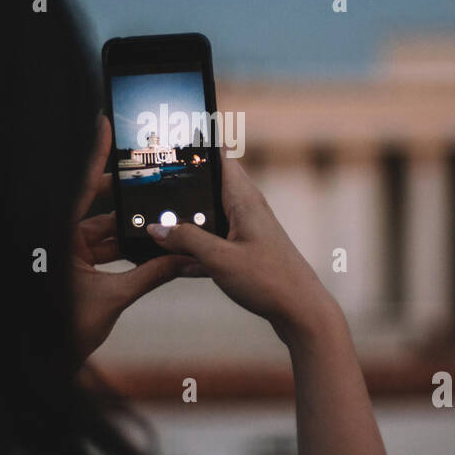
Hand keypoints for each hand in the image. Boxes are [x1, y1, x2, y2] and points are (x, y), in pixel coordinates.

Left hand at [72, 116, 195, 357]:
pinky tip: (151, 242)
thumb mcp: (113, 299)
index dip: (95, 157)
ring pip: (104, 230)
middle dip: (124, 193)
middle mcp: (60, 239)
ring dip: (131, 226)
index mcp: (59, 237)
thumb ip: (151, 275)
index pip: (79, 189)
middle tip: (150, 171)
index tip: (105, 125)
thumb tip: (184, 258)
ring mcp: (67, 254)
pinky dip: (125, 247)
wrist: (46, 363)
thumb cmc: (64, 331)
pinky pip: (103, 249)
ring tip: (161, 211)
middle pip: (96, 206)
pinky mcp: (75, 270)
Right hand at [145, 155, 342, 347]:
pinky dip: (197, 250)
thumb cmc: (269, 281)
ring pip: (208, 218)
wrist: (302, 312)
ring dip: (187, 224)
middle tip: (152, 192)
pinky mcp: (246, 252)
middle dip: (182, 190)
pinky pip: (214, 242)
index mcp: (243, 199)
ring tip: (159, 230)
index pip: (219, 157)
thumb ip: (186, 240)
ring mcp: (247, 231)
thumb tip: (156, 227)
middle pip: (208, 188)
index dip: (196, 147)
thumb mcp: (219, 259)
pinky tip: (178, 264)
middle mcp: (247, 209)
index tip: (171, 142)